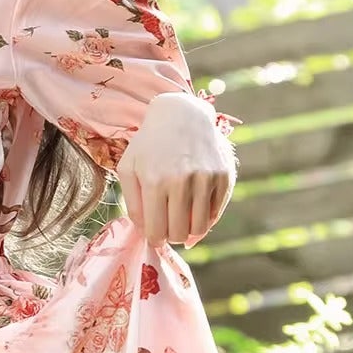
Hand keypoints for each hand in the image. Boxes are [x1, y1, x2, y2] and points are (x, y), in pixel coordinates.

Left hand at [115, 91, 235, 246]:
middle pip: (179, 234)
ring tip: (180, 219)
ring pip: (199, 229)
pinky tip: (194, 207)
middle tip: (167, 225)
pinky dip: (204, 217)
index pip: (157, 232)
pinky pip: (215, 214)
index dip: (154, 238)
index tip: (154, 233)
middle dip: (171, 235)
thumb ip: (132, 203)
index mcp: (155, 181)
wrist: (182, 115)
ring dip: (188, 231)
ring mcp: (206, 178)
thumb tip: (146, 233)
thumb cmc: (150, 144)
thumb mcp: (129, 168)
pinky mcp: (224, 176)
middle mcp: (182, 181)